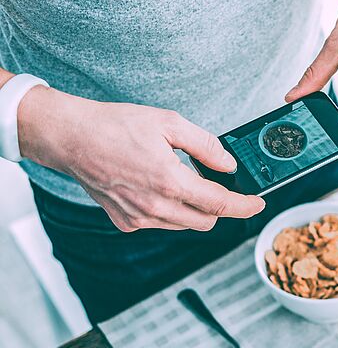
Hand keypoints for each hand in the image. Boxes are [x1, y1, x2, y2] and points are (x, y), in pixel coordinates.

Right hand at [18, 87, 264, 231]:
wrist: (69, 137)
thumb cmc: (115, 125)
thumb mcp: (169, 123)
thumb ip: (206, 146)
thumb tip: (228, 165)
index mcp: (170, 181)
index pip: (220, 204)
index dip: (245, 205)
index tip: (258, 203)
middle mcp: (155, 207)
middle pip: (206, 220)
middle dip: (220, 206)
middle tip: (221, 186)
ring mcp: (139, 218)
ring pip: (184, 224)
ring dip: (194, 208)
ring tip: (182, 179)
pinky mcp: (125, 222)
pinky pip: (161, 223)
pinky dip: (170, 211)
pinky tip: (160, 188)